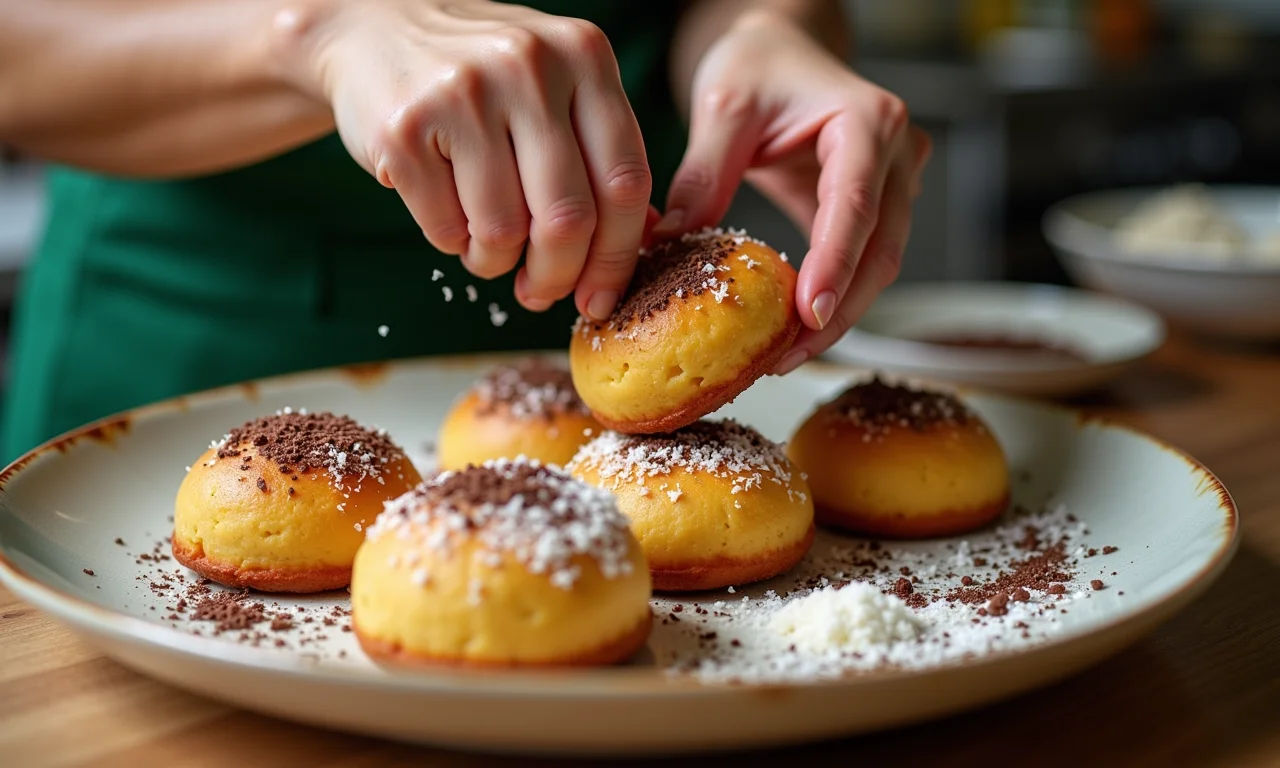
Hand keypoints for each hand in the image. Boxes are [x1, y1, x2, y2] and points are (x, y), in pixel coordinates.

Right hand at [275, 0, 652, 317]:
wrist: (371, 27)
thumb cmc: (484, 80)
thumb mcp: (556, 90)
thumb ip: (602, 154)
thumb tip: (648, 240)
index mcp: (585, 56)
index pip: (625, 183)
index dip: (617, 257)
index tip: (600, 298)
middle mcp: (530, 66)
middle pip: (568, 219)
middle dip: (556, 276)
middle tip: (538, 292)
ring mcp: (464, 92)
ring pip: (503, 233)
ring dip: (494, 261)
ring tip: (483, 239)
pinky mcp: (405, 127)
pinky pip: (446, 230)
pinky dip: (451, 243)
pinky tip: (446, 210)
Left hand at [652, 11, 931, 372]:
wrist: (783, 50)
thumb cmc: (758, 64)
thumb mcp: (723, 107)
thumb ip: (704, 174)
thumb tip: (672, 243)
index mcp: (867, 120)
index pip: (854, 203)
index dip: (835, 264)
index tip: (809, 314)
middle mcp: (896, 153)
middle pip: (881, 249)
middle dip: (838, 310)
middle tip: (787, 357)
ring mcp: (895, 182)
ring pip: (880, 265)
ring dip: (838, 314)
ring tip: (785, 355)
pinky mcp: (879, 206)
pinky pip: (863, 261)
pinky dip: (833, 296)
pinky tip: (794, 330)